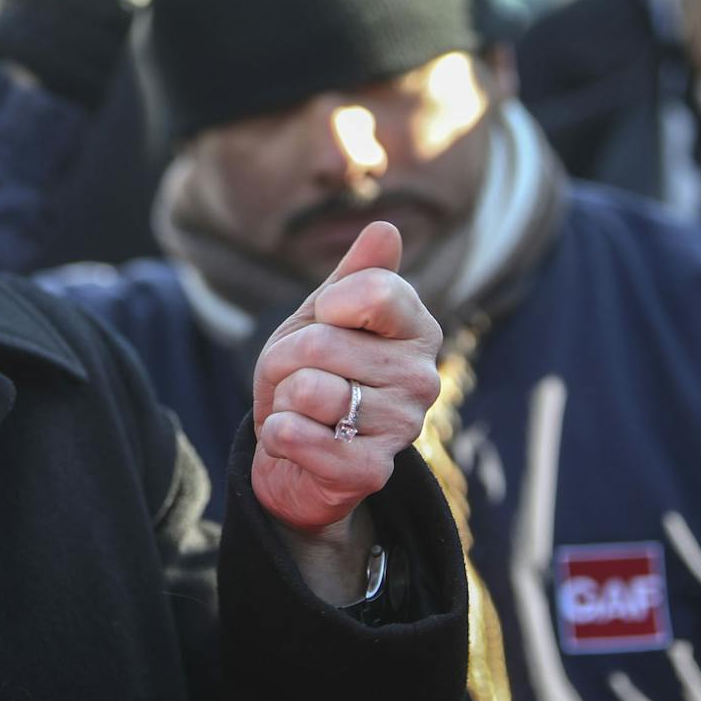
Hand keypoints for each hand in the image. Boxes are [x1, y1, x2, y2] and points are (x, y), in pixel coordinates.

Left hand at [251, 222, 440, 537]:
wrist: (294, 449)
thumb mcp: (324, 315)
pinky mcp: (371, 472)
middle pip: (322, 342)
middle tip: (297, 377)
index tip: (326, 321)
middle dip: (285, 358)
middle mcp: (422, 379)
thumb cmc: (314, 371)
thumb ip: (356, 274)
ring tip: (300, 409)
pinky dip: (278, 433)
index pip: (375, 289)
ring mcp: (402, 428)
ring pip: (307, 389)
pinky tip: (292, 438)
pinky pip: (300, 437)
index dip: (328, 305)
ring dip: (283, 398)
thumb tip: (386, 229)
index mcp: (418, 331)